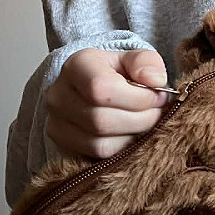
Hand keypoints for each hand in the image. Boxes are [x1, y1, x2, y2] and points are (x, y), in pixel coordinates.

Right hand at [44, 48, 171, 160]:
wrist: (93, 85)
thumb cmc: (118, 72)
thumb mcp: (135, 59)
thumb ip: (147, 63)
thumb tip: (156, 81)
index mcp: (77, 65)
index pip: (102, 89)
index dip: (137, 98)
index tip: (158, 96)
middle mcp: (59, 94)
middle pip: (101, 120)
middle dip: (140, 120)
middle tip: (157, 112)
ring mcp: (56, 122)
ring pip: (100, 143)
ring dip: (133, 136)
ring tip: (146, 122)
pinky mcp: (62, 143)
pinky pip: (97, 156)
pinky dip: (121, 149)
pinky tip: (131, 134)